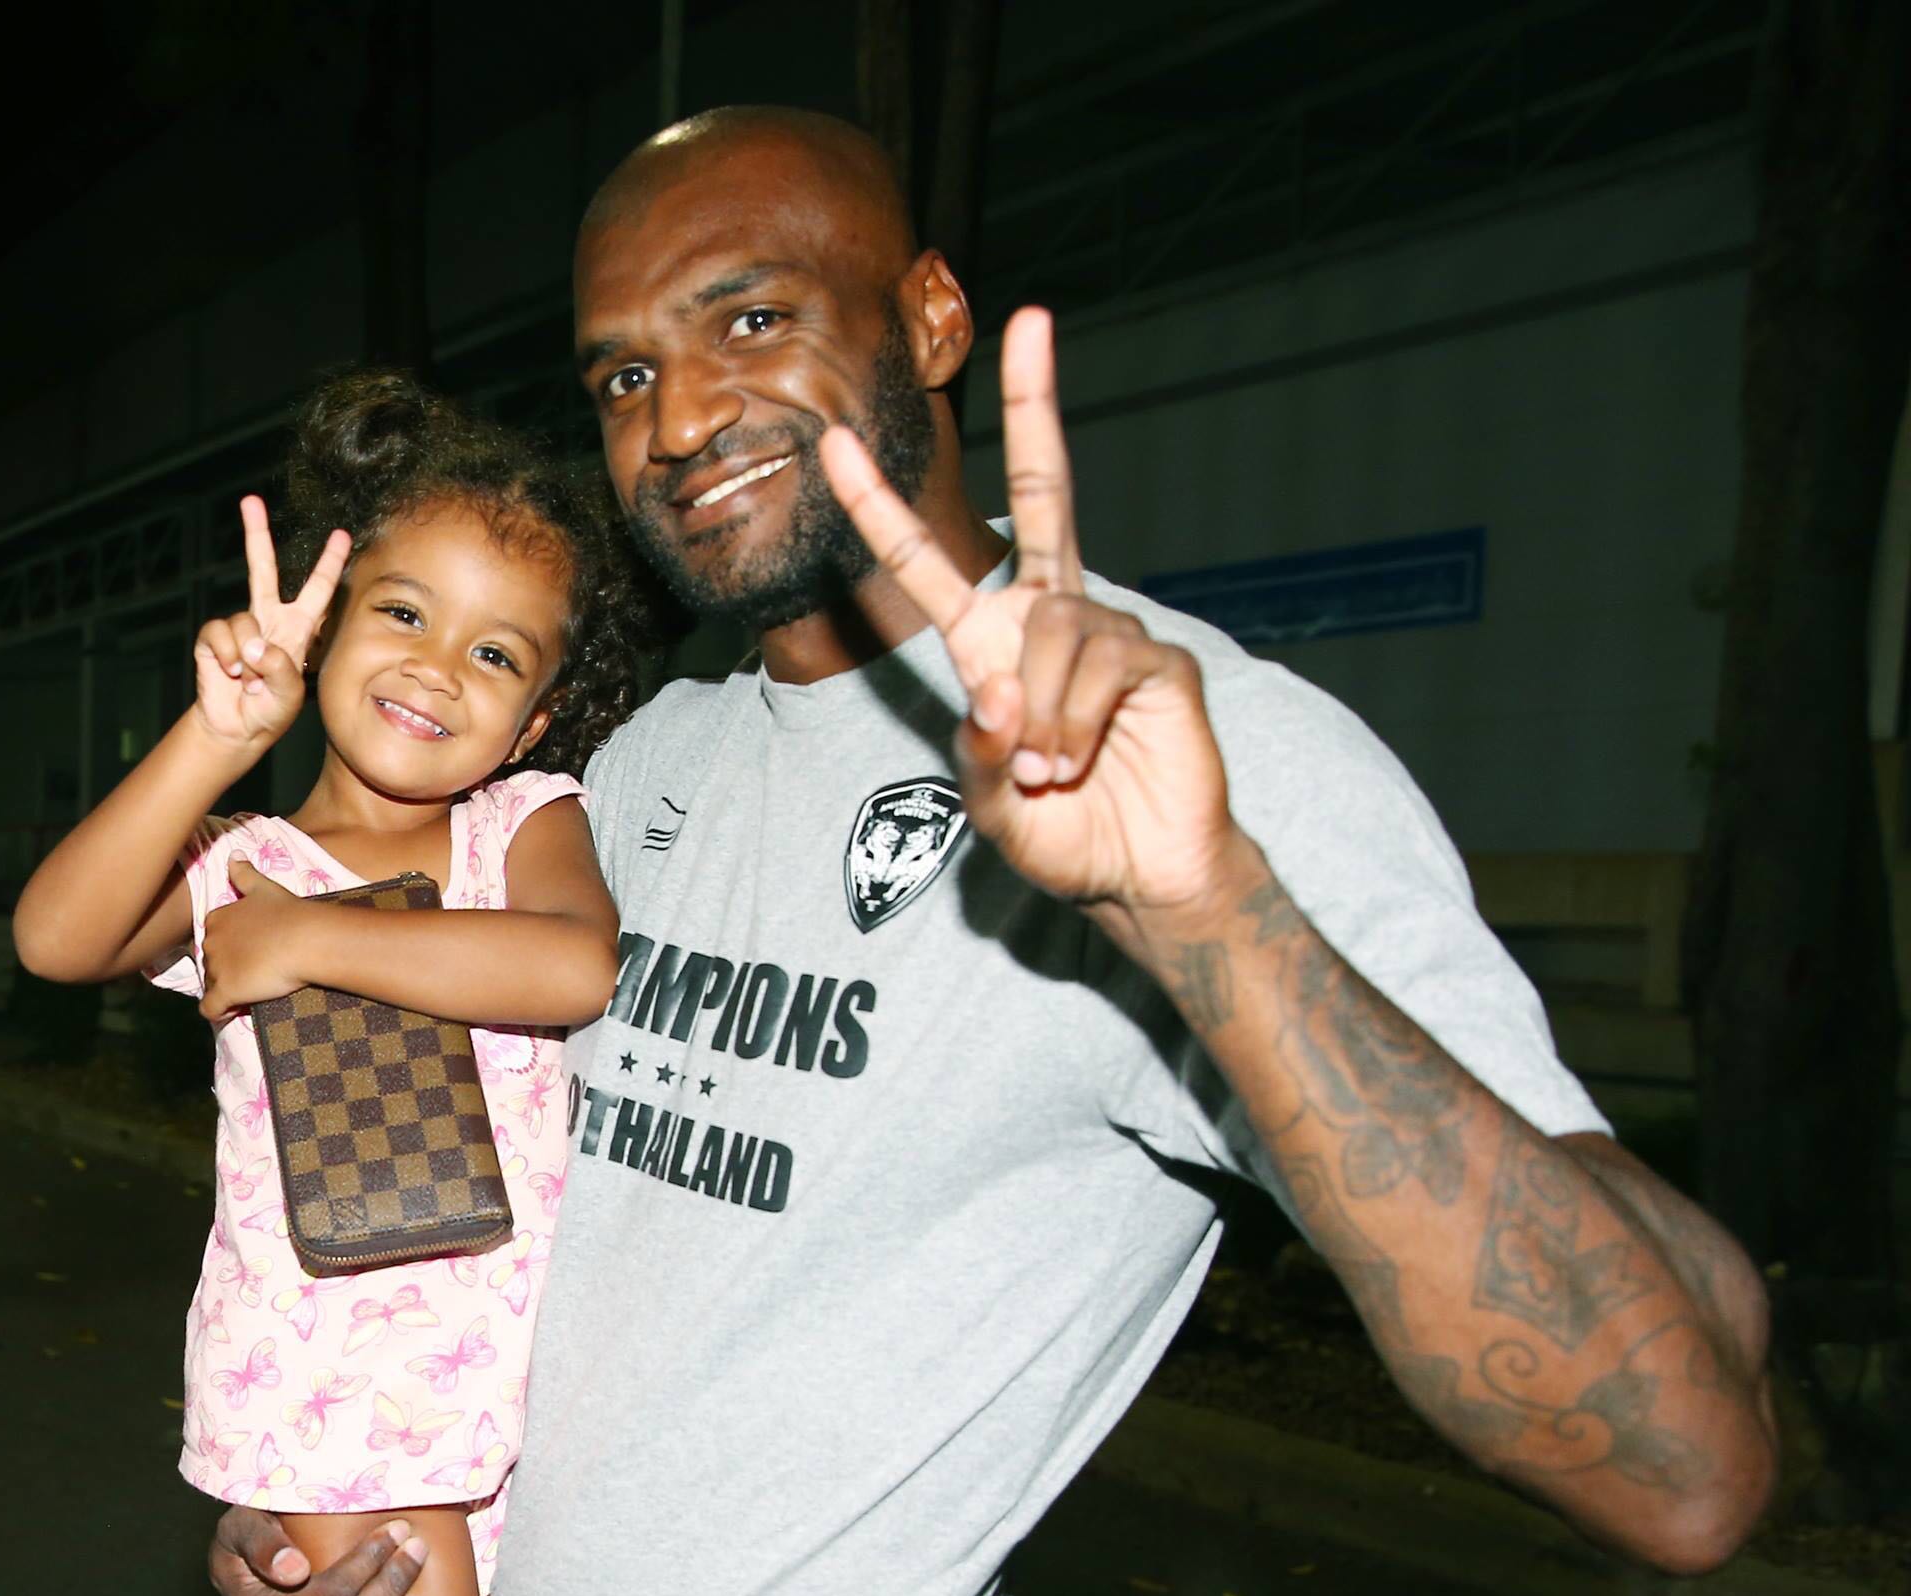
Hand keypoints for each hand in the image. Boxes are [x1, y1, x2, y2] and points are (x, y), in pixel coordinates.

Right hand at [192, 498, 350, 749]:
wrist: (238, 727)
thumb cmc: (272, 711)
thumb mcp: (290, 696)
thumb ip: (281, 671)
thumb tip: (255, 647)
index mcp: (299, 629)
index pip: (318, 590)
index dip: (329, 563)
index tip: (342, 535)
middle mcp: (268, 620)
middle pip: (262, 569)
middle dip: (255, 535)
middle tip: (250, 501)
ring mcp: (240, 628)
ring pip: (243, 618)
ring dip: (247, 655)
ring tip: (251, 680)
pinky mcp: (213, 638)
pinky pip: (219, 633)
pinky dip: (226, 656)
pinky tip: (230, 674)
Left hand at [200, 860, 308, 1019]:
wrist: (307, 939)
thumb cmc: (291, 912)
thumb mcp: (266, 888)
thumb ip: (245, 874)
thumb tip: (233, 855)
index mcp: (218, 918)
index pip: (215, 937)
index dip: (233, 948)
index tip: (254, 953)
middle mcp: (210, 941)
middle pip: (212, 962)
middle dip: (229, 969)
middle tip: (259, 972)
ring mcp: (216, 967)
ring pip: (212, 984)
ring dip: (228, 990)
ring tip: (256, 989)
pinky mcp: (225, 991)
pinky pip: (210, 1009)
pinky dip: (220, 1012)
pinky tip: (235, 1010)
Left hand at [819, 309, 1233, 918]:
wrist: (1144, 876)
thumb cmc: (1065, 838)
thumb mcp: (990, 806)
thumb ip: (975, 754)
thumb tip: (997, 699)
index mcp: (992, 646)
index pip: (928, 564)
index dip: (880, 509)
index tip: (834, 445)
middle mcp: (1050, 621)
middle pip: (1043, 494)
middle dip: (1036, 407)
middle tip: (1031, 320)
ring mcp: (1109, 631)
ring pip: (1052, 631)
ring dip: (1038, 713)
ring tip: (1047, 770)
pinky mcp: (1158, 659)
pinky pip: (1101, 667)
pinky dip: (1073, 724)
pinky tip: (1077, 760)